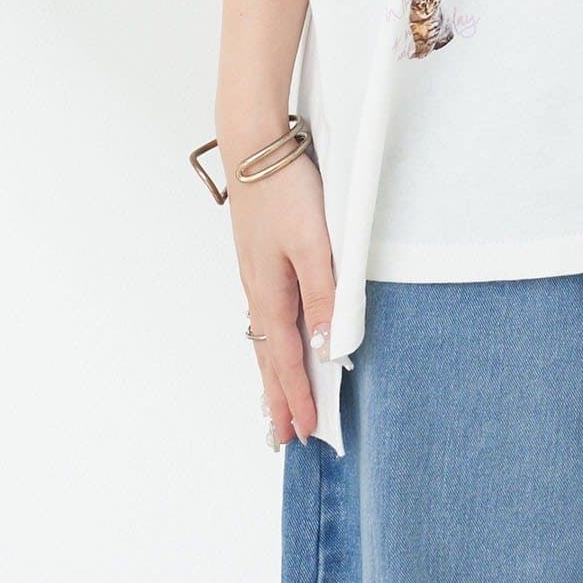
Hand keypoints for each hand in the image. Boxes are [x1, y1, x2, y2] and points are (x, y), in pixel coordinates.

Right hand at [226, 146, 334, 444]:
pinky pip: (266, 314)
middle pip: (268, 357)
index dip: (297, 396)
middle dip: (278, 397)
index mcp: (271, 293)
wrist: (254, 144)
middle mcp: (259, 289)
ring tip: (276, 403)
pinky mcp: (261, 257)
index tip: (304, 432)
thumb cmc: (284, 191)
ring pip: (265, 336)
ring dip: (272, 372)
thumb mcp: (314, 244)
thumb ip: (325, 295)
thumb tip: (328, 346)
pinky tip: (274, 341)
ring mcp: (257, 273)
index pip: (285, 359)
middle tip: (282, 437)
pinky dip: (270, 341)